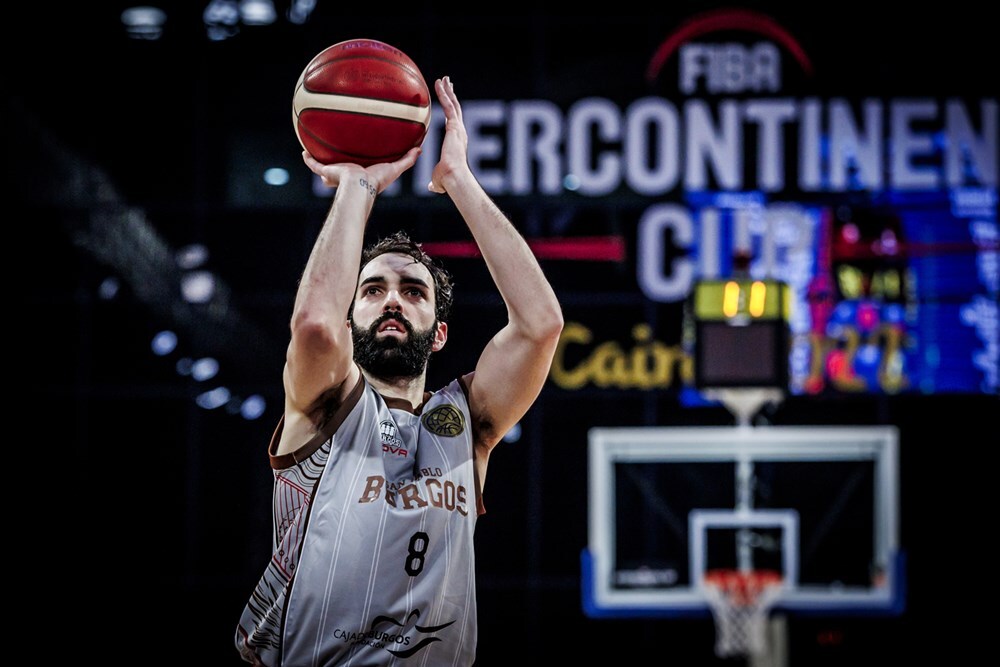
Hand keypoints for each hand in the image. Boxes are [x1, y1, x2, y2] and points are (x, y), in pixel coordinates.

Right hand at [302, 147, 420, 192]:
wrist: (359, 185)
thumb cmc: (376, 181)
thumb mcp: (394, 168)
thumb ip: (407, 160)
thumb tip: (419, 150)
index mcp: (361, 176)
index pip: (359, 171)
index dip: (359, 167)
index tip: (360, 162)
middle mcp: (347, 176)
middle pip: (341, 171)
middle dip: (338, 166)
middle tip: (336, 157)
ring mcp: (335, 174)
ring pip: (325, 168)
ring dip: (321, 162)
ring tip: (315, 151)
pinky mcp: (326, 172)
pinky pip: (314, 165)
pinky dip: (309, 160)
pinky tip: (303, 152)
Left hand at [428, 76, 469, 193]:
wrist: (454, 177)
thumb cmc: (448, 181)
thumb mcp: (439, 179)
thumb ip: (435, 181)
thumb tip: (431, 187)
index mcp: (457, 142)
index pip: (454, 122)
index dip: (452, 112)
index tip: (449, 103)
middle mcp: (460, 132)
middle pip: (456, 109)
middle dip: (452, 96)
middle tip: (448, 84)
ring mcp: (458, 128)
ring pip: (453, 104)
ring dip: (448, 90)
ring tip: (443, 78)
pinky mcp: (454, 125)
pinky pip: (448, 105)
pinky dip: (444, 93)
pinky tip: (438, 83)